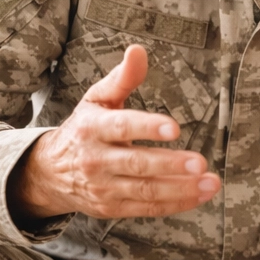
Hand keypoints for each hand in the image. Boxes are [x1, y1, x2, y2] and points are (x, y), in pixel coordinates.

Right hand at [11, 44, 217, 220]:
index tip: (174, 128)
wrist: (48, 172)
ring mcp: (103, 187)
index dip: (147, 128)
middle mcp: (96, 160)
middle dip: (170, 164)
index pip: (121, 127)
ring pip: (144, 191)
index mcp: (92, 128)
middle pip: (135, 164)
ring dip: (181, 189)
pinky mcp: (111, 208)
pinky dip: (176, 204)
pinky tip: (200, 195)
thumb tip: (138, 50)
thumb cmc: (84, 129)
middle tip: (200, 162)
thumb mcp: (97, 100)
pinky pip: (147, 208)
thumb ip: (122, 78)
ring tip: (210, 182)